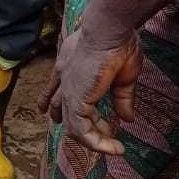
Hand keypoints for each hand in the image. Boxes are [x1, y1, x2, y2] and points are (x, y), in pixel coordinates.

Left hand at [40, 25, 141, 154]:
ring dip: (94, 140)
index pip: (53, 91)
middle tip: (104, 133)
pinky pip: (81, 130)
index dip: (51, 105)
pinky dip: (97, 142)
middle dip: (77, 126)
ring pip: (73, 126)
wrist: (110, 30)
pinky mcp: (75, 101)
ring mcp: (68, 92)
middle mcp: (63, 80)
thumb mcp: (123, 77)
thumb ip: (122, 99)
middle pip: (61, 110)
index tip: (50, 115)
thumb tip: (127, 119)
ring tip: (112, 146)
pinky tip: (112, 147)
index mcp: (68, 68)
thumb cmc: (118, 45)